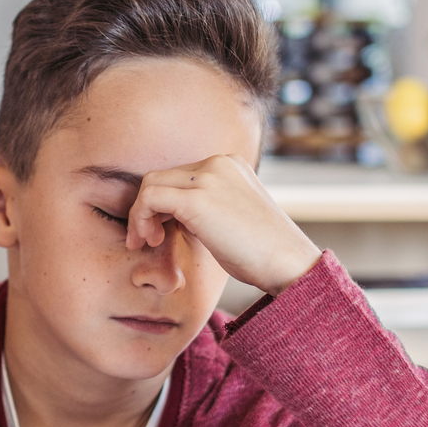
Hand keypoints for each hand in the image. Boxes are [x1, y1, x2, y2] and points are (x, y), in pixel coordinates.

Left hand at [126, 155, 321, 295]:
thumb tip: (173, 215)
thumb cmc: (262, 252)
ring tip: (146, 242)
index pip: (180, 175)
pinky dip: (140, 218)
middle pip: (162, 176)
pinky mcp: (196, 200)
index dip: (163, 203)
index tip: (159, 231)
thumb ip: (205, 207)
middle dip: (146, 207)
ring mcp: (208, 178)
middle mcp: (218, 163)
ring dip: (140, 214)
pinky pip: (150, 198)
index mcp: (229, 164)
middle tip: (147, 239)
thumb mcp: (232, 218)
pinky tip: (150, 240)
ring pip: (150, 184)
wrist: (287, 263)